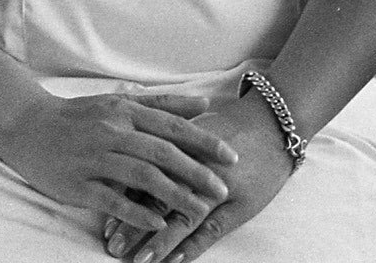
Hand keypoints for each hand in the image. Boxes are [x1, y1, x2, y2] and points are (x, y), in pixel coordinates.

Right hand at [0, 91, 238, 233]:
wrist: (28, 126)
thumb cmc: (80, 116)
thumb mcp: (119, 102)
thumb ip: (161, 104)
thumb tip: (203, 103)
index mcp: (125, 111)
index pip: (172, 126)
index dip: (203, 141)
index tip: (231, 156)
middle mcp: (113, 132)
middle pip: (162, 152)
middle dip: (196, 172)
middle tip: (222, 189)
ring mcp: (95, 157)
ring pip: (141, 176)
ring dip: (174, 195)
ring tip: (198, 211)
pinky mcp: (78, 183)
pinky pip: (112, 199)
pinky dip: (136, 211)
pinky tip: (157, 221)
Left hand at [102, 90, 293, 261]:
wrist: (273, 126)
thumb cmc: (230, 126)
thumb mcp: (194, 127)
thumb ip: (164, 139)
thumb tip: (128, 152)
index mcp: (182, 144)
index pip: (145, 171)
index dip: (123, 193)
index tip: (102, 213)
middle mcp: (196, 166)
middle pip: (158, 197)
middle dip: (134, 223)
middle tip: (112, 243)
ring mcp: (218, 188)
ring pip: (181, 217)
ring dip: (157, 240)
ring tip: (136, 258)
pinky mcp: (237, 206)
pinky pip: (210, 230)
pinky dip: (190, 246)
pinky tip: (172, 260)